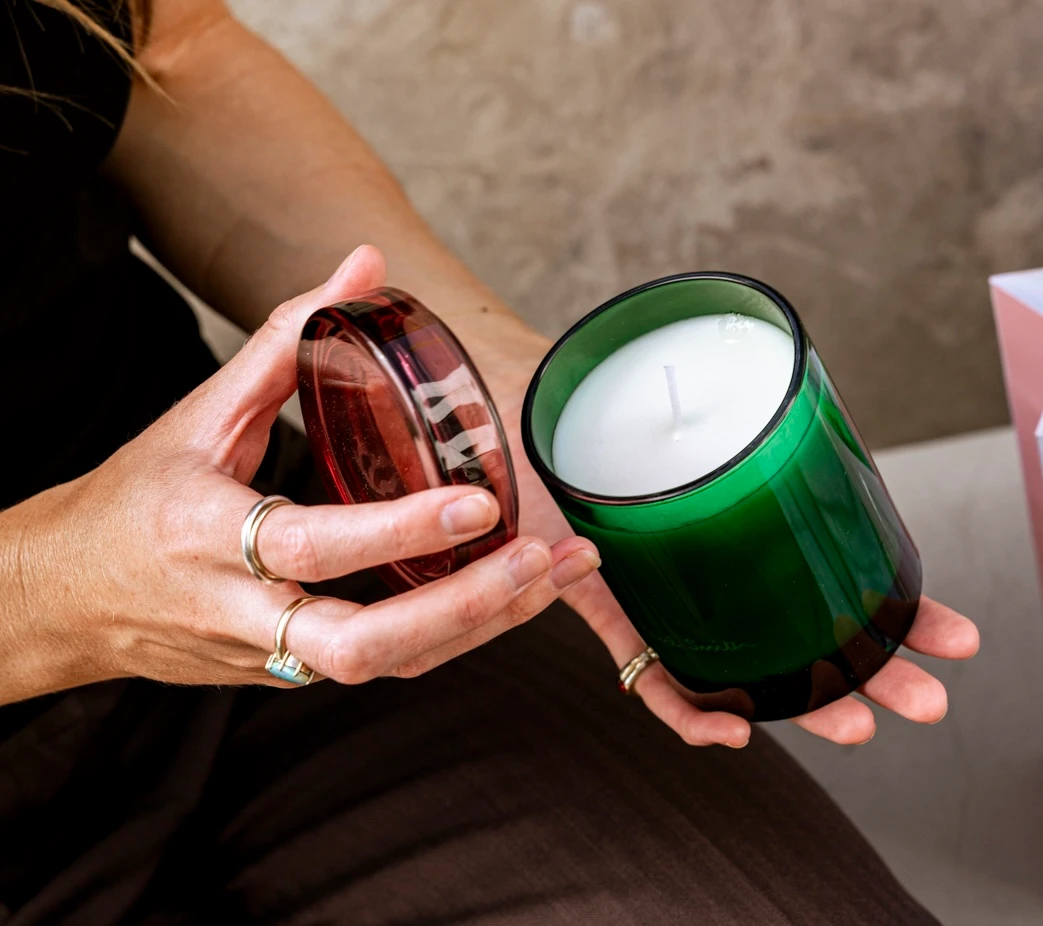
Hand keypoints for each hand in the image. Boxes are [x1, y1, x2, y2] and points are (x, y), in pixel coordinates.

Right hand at [1, 246, 600, 704]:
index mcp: (208, 538)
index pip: (313, 546)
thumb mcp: (198, 412)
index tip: (479, 505)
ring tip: (559, 573)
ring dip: (483, 626)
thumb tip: (363, 266)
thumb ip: (284, 339)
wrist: (67, 600)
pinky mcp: (294, 673)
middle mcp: (242, 613)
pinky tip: (515, 594)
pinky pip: (386, 665)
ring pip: (388, 667)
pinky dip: (457, 633)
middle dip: (463, 610)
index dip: (398, 533)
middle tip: (540, 560)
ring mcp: (272, 655)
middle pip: (362, 647)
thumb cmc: (137, 501)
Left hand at [449, 310, 981, 749]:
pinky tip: (734, 731)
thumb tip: (783, 372)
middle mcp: (716, 565)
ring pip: (745, 670)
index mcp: (744, 522)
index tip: (955, 637)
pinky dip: (688, 709)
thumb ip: (720, 401)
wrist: (500, 395)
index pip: (836, 578)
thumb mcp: (674, 399)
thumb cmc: (588, 392)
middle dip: (872, 673)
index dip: (897, 613)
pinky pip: (652, 674)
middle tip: (928, 701)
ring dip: (800, 705)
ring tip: (857, 728)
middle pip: (806, 635)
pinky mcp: (608, 607)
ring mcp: (671, 593)